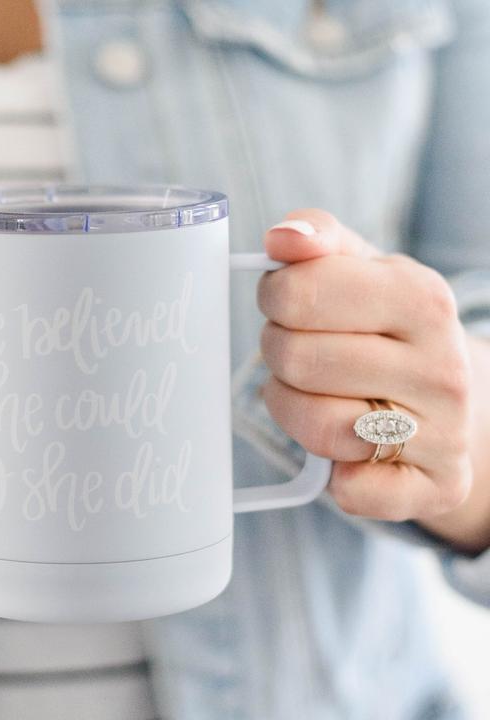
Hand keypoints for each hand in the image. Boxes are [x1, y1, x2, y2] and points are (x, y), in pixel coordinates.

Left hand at [257, 209, 489, 552]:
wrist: (456, 399)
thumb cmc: (389, 330)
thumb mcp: (361, 270)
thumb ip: (318, 241)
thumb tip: (282, 237)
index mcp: (421, 299)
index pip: (299, 294)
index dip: (274, 298)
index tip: (285, 302)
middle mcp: (441, 367)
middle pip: (296, 360)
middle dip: (279, 354)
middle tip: (298, 353)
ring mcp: (444, 434)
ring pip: (316, 427)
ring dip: (293, 410)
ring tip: (314, 394)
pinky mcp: (433, 488)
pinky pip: (353, 492)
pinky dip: (334, 476)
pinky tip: (348, 451)